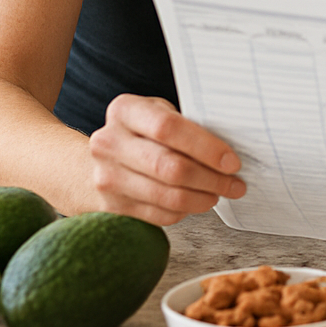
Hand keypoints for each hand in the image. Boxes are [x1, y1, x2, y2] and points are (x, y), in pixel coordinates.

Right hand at [87, 94, 246, 223]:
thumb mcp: (157, 115)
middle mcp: (109, 143)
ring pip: (168, 197)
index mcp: (124, 111)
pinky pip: (160, 215)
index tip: (232, 162)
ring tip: (218, 193)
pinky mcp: (111, 208)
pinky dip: (184, 211)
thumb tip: (229, 153)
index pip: (168, 128)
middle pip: (171, 167)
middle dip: (212, 179)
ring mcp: (107, 178)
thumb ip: (185, 126)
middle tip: (235, 184)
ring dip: (203, 199)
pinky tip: (194, 201)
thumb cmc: (139, 135)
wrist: (91, 164)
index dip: (206, 147)